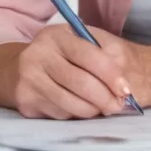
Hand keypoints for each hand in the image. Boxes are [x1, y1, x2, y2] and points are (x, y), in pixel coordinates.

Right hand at [12, 24, 139, 119]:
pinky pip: (59, 115)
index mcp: (55, 35)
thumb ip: (104, 56)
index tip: (125, 89)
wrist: (28, 67)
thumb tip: (122, 87)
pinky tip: (79, 106)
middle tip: (118, 104)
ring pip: (70, 103)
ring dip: (93, 110)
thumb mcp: (84, 43)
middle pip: (79, 82)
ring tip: (102, 107)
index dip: (110, 74)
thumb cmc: (67, 54)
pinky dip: (75, 114)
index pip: (88, 55)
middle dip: (105, 97)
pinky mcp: (26, 101)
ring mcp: (28, 79)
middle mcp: (37, 54)